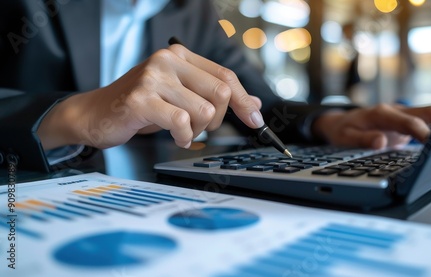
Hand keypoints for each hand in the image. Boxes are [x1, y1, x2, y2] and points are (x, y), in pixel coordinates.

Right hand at [37, 45, 263, 149]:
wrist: (95, 113)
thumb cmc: (140, 106)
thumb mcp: (180, 96)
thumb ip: (212, 95)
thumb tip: (254, 104)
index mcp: (180, 56)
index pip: (225, 76)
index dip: (245, 101)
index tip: (255, 120)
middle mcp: (168, 61)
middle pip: (220, 92)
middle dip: (218, 119)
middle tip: (201, 127)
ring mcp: (153, 78)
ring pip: (204, 110)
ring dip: (198, 130)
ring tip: (182, 131)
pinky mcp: (141, 99)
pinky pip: (181, 123)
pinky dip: (184, 137)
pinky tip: (176, 137)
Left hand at [311, 104, 430, 148]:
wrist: (340, 122)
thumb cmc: (343, 130)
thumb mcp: (345, 138)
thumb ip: (363, 140)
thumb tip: (380, 142)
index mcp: (381, 113)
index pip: (408, 122)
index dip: (423, 132)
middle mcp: (395, 110)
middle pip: (427, 111)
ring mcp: (403, 114)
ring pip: (430, 114)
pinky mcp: (407, 121)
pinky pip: (426, 122)